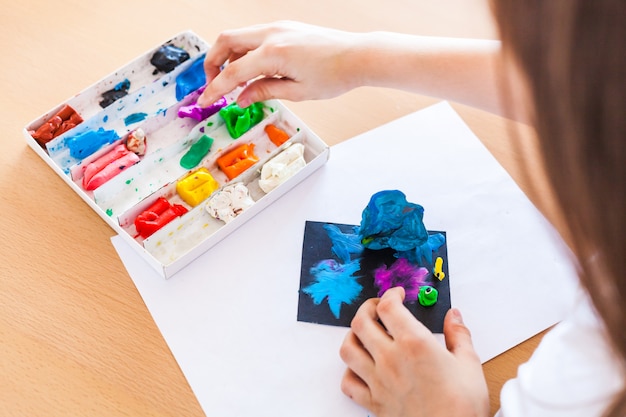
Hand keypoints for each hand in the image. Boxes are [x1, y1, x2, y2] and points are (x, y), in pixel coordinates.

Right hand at [197, 21, 364, 107]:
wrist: (358, 56)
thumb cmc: (335, 75)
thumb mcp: (297, 92)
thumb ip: (264, 92)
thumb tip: (241, 98)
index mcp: (274, 53)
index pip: (232, 73)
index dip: (215, 89)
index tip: (205, 101)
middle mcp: (272, 34)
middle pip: (225, 42)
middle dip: (212, 64)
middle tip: (214, 85)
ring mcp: (278, 27)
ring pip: (237, 36)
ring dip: (227, 57)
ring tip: (233, 81)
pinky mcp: (284, 27)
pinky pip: (253, 36)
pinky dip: (244, 51)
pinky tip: (251, 70)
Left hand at [339, 287, 488, 416]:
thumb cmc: (462, 407)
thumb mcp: (470, 364)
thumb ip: (459, 336)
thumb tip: (454, 317)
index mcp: (414, 344)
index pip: (388, 306)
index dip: (390, 294)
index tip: (397, 295)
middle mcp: (390, 359)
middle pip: (361, 322)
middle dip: (368, 308)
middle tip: (378, 308)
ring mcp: (378, 381)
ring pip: (348, 349)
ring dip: (353, 335)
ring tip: (364, 333)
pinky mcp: (373, 402)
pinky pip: (348, 382)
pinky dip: (350, 371)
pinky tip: (361, 367)